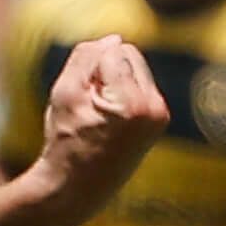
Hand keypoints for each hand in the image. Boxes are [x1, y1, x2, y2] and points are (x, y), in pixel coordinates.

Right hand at [29, 31, 166, 208]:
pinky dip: (123, 91)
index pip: (114, 50)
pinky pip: (139, 83)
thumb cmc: (65, 139)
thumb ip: (87, 56)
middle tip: (89, 106)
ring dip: (115, 80)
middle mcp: (154, 108)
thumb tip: (115, 38)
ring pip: (136, 66)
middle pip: (130, 53)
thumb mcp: (65, 91)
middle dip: (107, 70)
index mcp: (133, 104)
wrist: (78, 187)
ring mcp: (161, 115)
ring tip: (99, 113)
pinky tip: (110, 118)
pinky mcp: (160, 119)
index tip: (82, 100)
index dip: (89, 69)